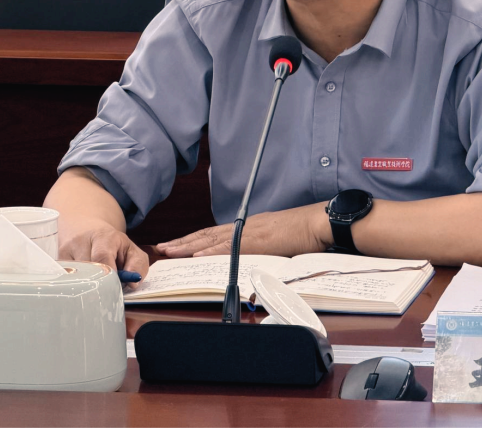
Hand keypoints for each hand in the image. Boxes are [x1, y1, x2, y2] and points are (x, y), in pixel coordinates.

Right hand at [58, 215, 148, 285]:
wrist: (86, 230)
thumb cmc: (112, 245)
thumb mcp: (131, 250)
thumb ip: (138, 265)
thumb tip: (133, 283)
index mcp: (103, 237)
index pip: (102, 257)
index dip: (110, 275)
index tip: (116, 287)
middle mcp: (80, 241)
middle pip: (87, 270)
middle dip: (99, 284)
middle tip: (106, 293)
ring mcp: (64, 252)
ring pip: (75, 278)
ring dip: (86, 286)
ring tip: (95, 287)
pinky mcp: (55, 262)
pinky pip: (64, 280)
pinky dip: (75, 286)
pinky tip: (82, 286)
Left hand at [156, 202, 332, 257]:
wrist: (320, 222)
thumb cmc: (305, 232)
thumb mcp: (279, 240)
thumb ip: (262, 248)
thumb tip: (250, 260)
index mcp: (249, 227)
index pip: (215, 234)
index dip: (194, 239)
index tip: (176, 245)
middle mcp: (246, 226)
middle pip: (208, 234)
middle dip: (183, 241)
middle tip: (161, 248)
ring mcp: (251, 231)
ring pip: (213, 238)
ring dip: (189, 245)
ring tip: (170, 250)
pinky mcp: (259, 239)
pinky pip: (231, 246)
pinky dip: (213, 250)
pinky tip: (197, 254)